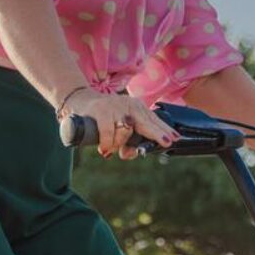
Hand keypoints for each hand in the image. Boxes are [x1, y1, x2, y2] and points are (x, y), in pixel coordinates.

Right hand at [61, 88, 179, 159]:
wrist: (80, 101)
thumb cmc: (103, 116)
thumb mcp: (119, 125)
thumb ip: (127, 140)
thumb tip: (130, 154)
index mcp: (137, 107)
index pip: (154, 120)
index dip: (164, 131)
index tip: (174, 139)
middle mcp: (129, 105)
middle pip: (147, 123)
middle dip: (157, 134)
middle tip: (166, 142)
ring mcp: (116, 106)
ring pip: (126, 131)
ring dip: (118, 144)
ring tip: (110, 146)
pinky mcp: (101, 110)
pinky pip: (109, 133)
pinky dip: (107, 143)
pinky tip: (104, 149)